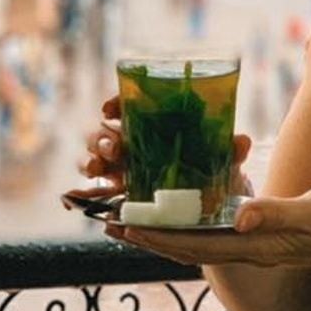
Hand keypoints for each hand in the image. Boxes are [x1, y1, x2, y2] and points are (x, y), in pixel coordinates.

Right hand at [76, 94, 252, 196]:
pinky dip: (77, 196)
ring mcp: (121, 170)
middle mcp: (131, 145)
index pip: (127, 107)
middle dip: (102, 137)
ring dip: (90, 161)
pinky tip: (69, 199)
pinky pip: (92, 194)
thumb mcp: (223, 162)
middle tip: (115, 146)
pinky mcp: (117, 195)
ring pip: (93, 159)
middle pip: (104, 133)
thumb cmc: (212, 173)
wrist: (210, 207)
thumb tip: (241, 142)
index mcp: (152, 127)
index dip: (115, 104)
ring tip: (98, 169)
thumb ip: (229, 152)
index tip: (110, 108)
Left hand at [106, 186, 310, 278]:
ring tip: (138, 218)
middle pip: (189, 246)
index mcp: (257, 245)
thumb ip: (279, 214)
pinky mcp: (271, 234)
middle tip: (110, 223)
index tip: (120, 228)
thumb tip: (239, 217)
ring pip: (203, 240)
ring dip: (169, 230)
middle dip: (150, 236)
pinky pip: (223, 230)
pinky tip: (191, 209)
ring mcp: (261, 243)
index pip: (194, 245)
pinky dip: (198, 221)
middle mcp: (252, 248)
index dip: (155, 237)